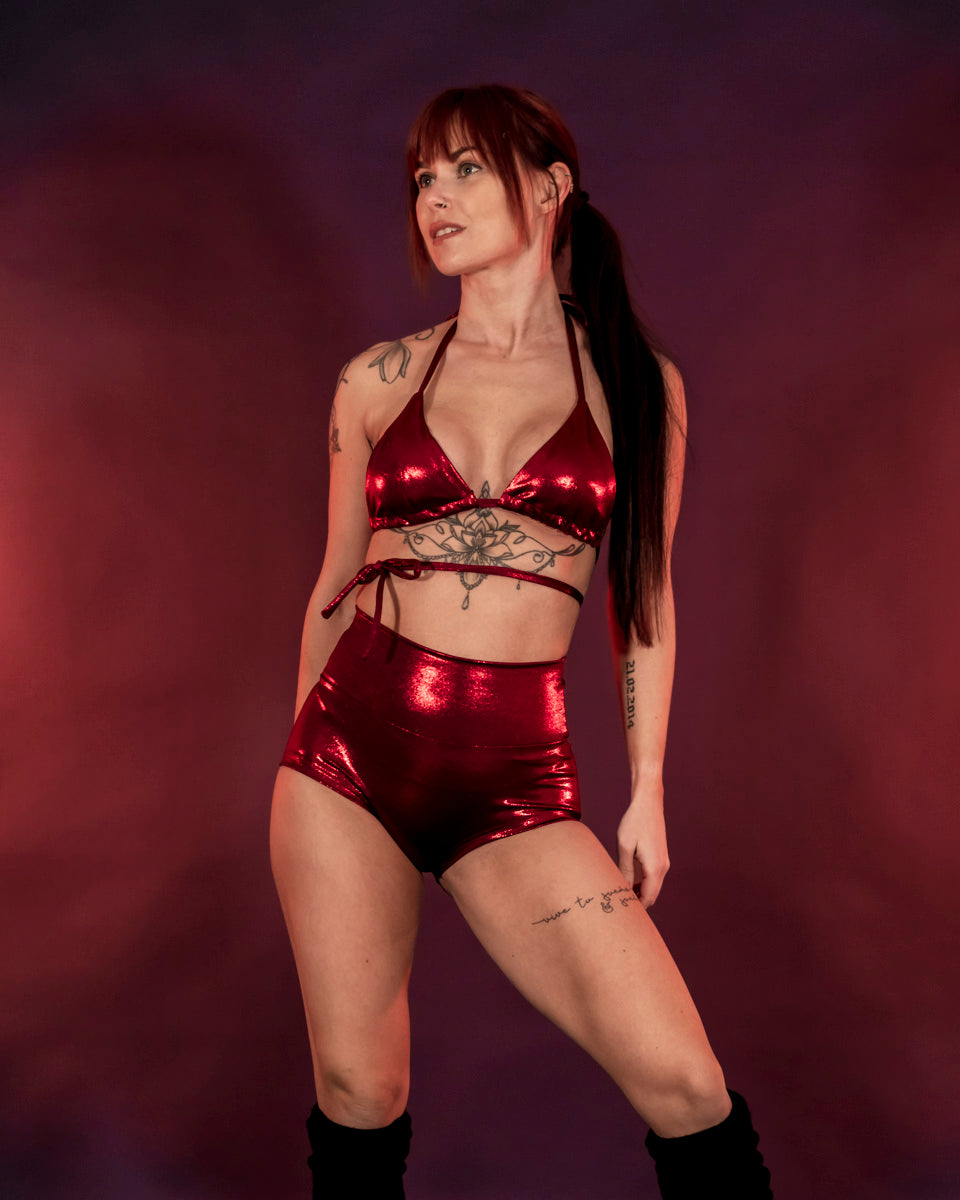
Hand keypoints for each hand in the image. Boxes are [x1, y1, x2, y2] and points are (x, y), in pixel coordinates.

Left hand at [617, 779, 669, 908]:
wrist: (648, 803)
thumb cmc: (634, 822)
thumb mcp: (624, 846)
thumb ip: (624, 870)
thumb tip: (622, 889)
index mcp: (654, 868)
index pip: (647, 898)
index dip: (635, 908)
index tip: (620, 912)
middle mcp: (663, 868)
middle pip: (652, 895)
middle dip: (637, 903)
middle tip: (618, 905)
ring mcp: (663, 862)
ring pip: (653, 887)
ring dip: (639, 893)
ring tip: (620, 894)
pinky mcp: (661, 857)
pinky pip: (653, 878)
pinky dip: (643, 884)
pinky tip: (628, 881)